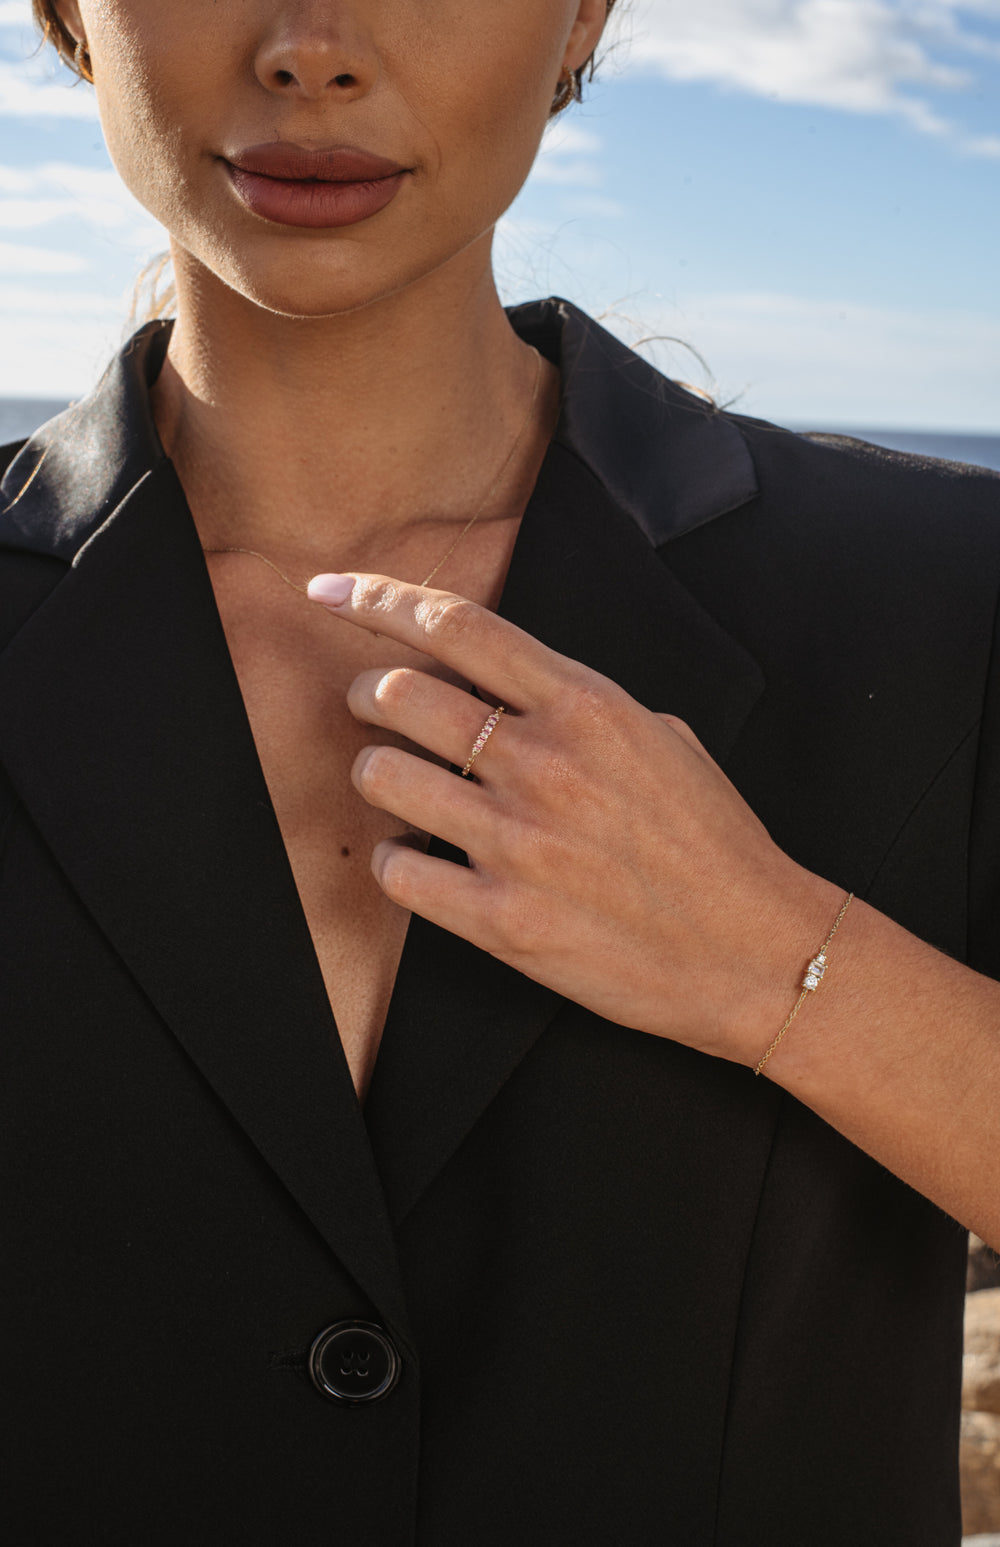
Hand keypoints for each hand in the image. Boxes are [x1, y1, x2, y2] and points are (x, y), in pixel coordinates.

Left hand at [308, 571, 840, 1064]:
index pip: (457, 626)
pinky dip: (395, 859)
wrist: (754, 952)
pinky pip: (398, 871)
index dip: (379, 600)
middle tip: (370, 707)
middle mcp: (544, 763)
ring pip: (382, 777)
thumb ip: (580, 708)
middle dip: (365, 693)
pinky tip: (418, 859)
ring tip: (394, 784)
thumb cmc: (714, 844)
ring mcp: (518, 843)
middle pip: (399, 694)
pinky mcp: (502, 920)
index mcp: (586, 706)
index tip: (334, 591)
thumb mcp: (664, 738)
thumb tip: (511, 691)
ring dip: (375, 774)